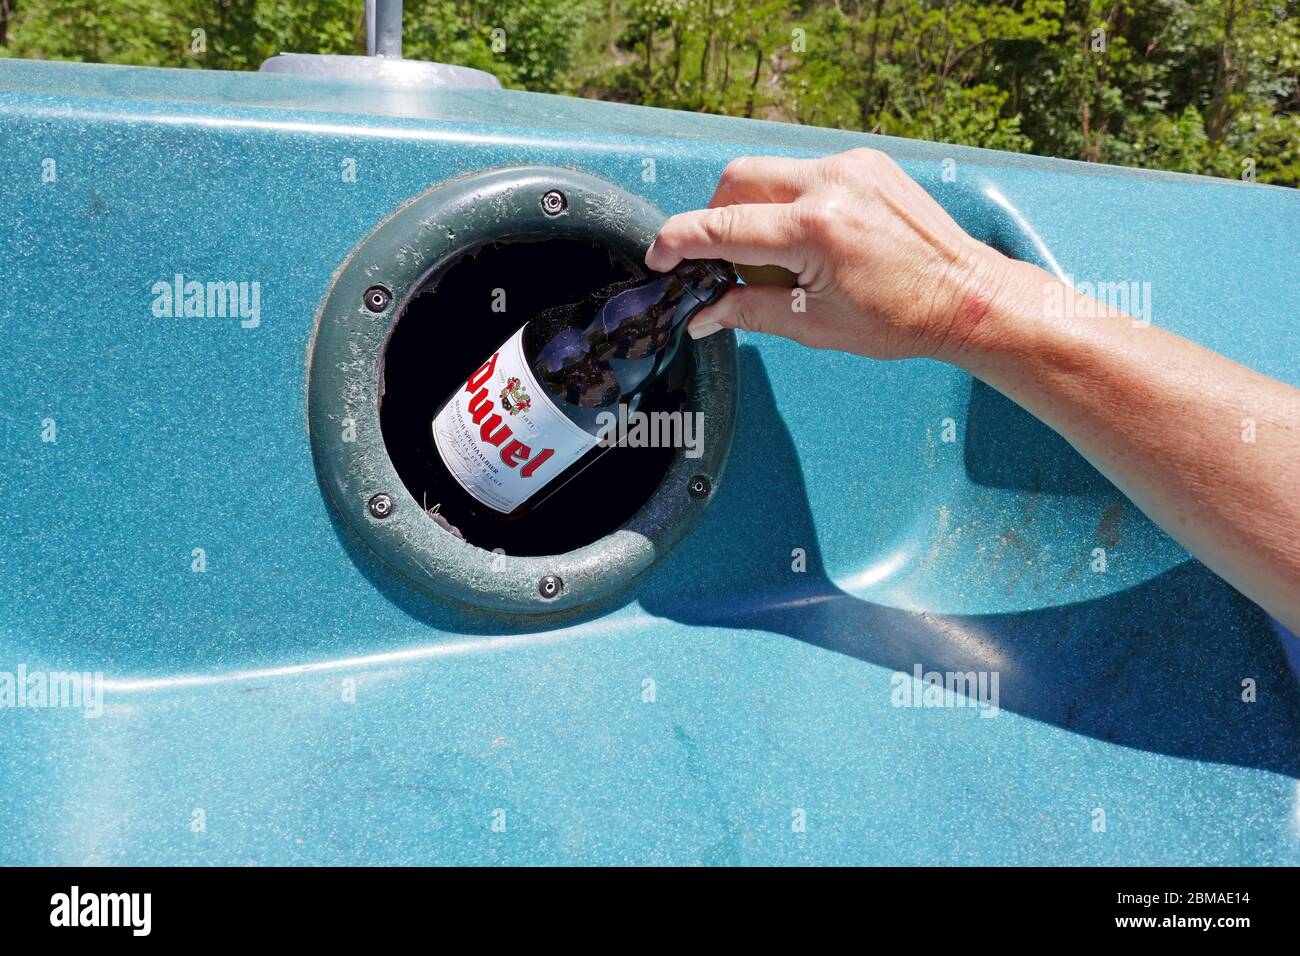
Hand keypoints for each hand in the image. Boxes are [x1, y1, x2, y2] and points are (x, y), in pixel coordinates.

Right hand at [646, 148, 1027, 362]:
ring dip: (756, 211)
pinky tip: (811, 240)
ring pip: (769, 172)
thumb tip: (699, 315)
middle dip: (717, 218)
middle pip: (737, 180)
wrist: (965, 296)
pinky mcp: (866, 162)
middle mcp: (831, 185)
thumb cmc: (898, 319)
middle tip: (728, 263)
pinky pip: (804, 172)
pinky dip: (790, 202)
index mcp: (816, 230)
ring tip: (782, 258)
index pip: (723, 226)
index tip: (659, 256)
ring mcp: (852, 166)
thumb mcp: (813, 325)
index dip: (680, 241)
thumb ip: (748, 311)